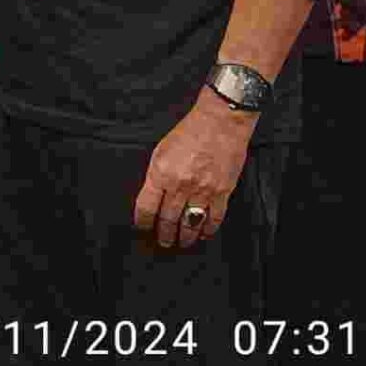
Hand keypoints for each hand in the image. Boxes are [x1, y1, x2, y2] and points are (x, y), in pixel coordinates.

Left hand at [133, 91, 255, 249]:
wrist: (220, 123)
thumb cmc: (189, 132)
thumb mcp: (161, 150)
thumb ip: (156, 175)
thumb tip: (153, 196)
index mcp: (160, 173)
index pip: (146, 207)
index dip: (143, 221)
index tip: (142, 227)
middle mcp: (180, 185)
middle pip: (168, 219)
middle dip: (164, 233)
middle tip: (162, 241)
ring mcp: (202, 191)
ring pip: (191, 223)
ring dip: (185, 236)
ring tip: (181, 242)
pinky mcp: (223, 192)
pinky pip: (214, 218)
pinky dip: (208, 230)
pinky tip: (204, 234)